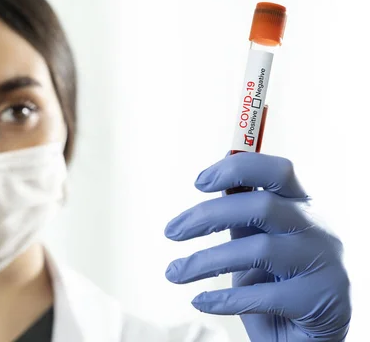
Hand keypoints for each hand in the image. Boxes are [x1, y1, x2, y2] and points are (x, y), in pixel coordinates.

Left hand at [164, 153, 350, 340]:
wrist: (311, 334)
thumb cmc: (279, 278)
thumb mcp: (259, 238)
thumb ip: (243, 211)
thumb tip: (214, 180)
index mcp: (304, 204)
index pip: (277, 170)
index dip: (237, 169)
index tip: (198, 183)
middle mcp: (317, 228)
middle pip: (262, 206)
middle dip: (207, 216)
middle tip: (171, 232)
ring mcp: (323, 264)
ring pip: (259, 250)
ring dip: (205, 261)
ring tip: (173, 273)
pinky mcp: (318, 300)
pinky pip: (262, 296)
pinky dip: (223, 299)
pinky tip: (199, 301)